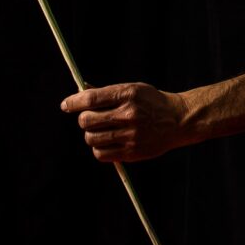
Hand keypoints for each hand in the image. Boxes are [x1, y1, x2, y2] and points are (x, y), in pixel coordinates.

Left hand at [60, 82, 187, 161]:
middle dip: (83, 119)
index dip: (73, 102)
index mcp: (128, 94)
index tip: (66, 105)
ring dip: (90, 134)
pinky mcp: (132, 152)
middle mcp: (128, 114)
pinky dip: (98, 148)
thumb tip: (80, 93)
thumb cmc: (153, 102)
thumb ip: (108, 93)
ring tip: (99, 131)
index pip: (90, 99)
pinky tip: (106, 142)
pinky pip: (101, 154)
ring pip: (91, 138)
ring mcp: (130, 135)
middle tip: (90, 119)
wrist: (179, 120)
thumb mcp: (134, 89)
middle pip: (86, 120)